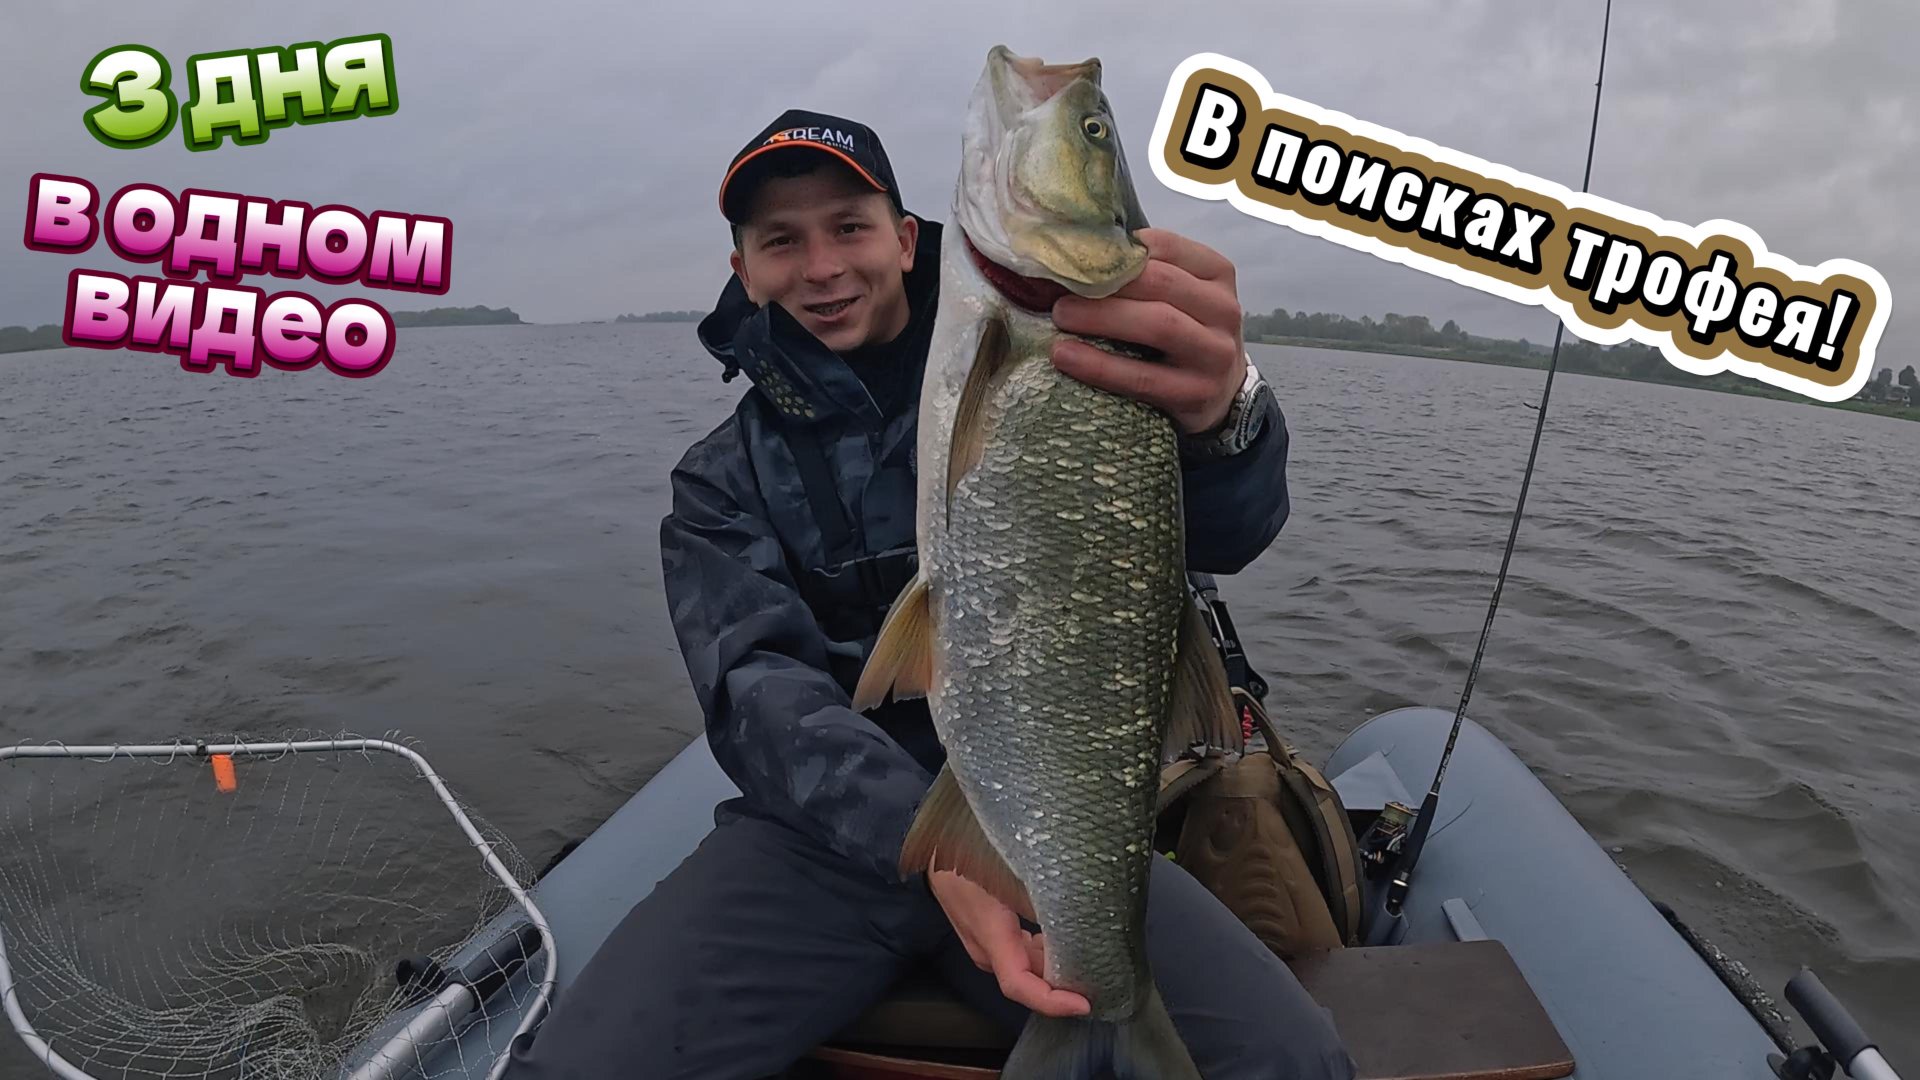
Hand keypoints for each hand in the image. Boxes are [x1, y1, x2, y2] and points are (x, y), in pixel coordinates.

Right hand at [927, 869, 1090, 1017]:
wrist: (936, 849)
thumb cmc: (970, 855)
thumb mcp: (1010, 872)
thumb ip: (1041, 897)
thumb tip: (1077, 912)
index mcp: (990, 935)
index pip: (1019, 985)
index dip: (1051, 1001)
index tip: (1082, 1003)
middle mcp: (986, 950)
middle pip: (1027, 981)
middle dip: (1062, 986)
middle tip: (1099, 979)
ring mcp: (985, 945)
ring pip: (1025, 968)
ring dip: (1053, 969)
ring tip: (1089, 960)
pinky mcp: (988, 934)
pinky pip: (1019, 955)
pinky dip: (1043, 955)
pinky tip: (1062, 941)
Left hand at [1049, 227, 1247, 435]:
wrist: (1223, 392)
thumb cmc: (1187, 333)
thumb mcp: (1181, 295)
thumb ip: (1147, 273)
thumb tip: (1077, 254)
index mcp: (1217, 274)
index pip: (1168, 247)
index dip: (1122, 250)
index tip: (1081, 257)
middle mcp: (1224, 310)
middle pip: (1161, 283)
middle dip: (1107, 283)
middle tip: (1060, 290)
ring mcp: (1215, 353)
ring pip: (1158, 325)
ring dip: (1101, 317)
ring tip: (1061, 316)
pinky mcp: (1196, 393)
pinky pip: (1141, 377)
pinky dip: (1099, 365)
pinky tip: (1066, 355)